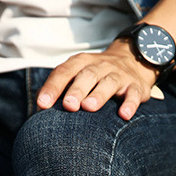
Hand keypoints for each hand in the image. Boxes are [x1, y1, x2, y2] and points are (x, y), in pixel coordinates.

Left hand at [36, 40, 159, 120]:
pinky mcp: (136, 86)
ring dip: (99, 95)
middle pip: (87, 75)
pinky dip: (130, 104)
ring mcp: (119, 75)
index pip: (64, 72)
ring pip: (109, 82)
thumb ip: (61, 89)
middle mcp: (99, 66)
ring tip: (89, 107)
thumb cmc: (96, 75)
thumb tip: (39, 110)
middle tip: (68, 106)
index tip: (42, 104)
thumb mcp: (78, 75)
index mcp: (81, 63)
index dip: (53, 87)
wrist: (133, 59)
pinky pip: (133, 94)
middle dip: (76, 90)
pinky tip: (124, 115)